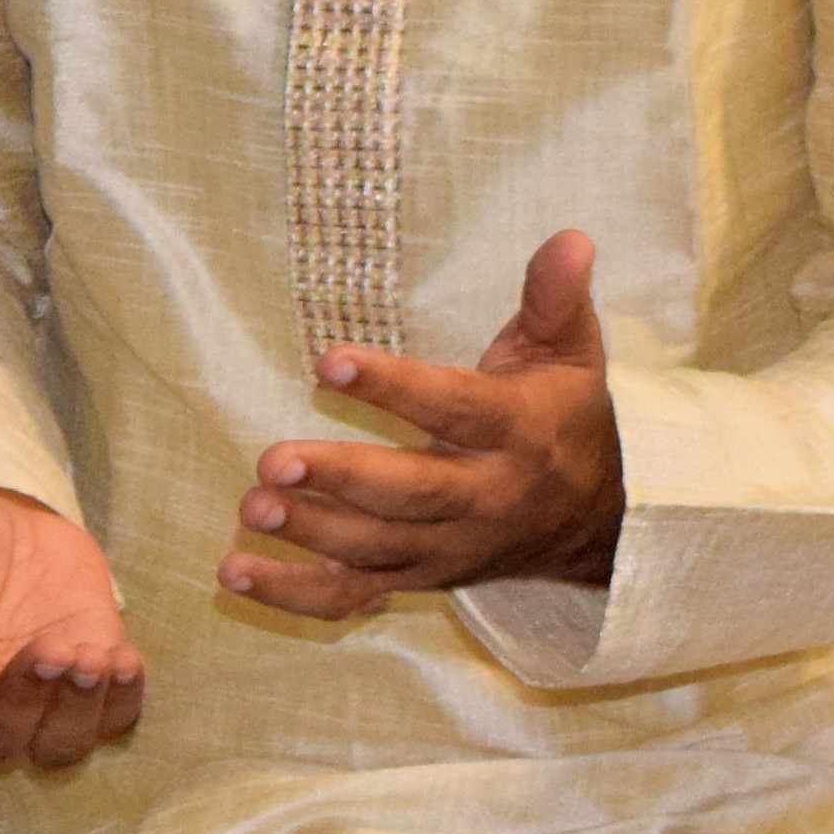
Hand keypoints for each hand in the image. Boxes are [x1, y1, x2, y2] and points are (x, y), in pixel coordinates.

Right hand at [0, 482, 144, 769]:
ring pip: (52, 747)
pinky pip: (109, 727)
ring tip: (93, 656)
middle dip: (24, 698)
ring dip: (76, 710)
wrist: (14, 523)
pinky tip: (123, 660)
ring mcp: (32, 707)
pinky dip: (121, 704)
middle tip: (49, 647)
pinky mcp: (87, 696)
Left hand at [226, 228, 623, 618]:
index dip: (394, 387)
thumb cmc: (563, 415)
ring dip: (310, 532)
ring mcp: (448, 547)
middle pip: (413, 495)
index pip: (455, 409)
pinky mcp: (419, 578)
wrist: (598, 519)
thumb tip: (570, 237)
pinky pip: (355, 596)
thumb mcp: (571, 352)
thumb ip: (555, 297)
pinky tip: (235, 572)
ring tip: (250, 507)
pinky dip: (295, 593)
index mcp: (519, 434)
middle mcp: (485, 499)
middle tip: (273, 459)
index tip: (328, 359)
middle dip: (343, 479)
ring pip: (377, 548)